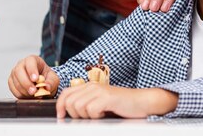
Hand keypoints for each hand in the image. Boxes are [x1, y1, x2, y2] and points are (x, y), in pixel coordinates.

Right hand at [8, 55, 58, 98]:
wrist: (41, 83)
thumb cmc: (47, 78)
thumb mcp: (53, 79)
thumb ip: (51, 82)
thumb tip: (47, 87)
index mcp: (33, 59)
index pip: (30, 61)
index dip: (32, 70)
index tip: (35, 79)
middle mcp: (21, 64)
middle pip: (19, 71)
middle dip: (26, 83)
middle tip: (34, 92)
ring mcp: (15, 73)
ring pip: (15, 82)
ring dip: (24, 91)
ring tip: (34, 95)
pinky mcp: (11, 82)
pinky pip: (13, 90)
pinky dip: (21, 95)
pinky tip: (28, 96)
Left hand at [56, 84, 177, 118]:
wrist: (142, 102)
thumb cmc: (122, 106)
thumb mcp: (100, 104)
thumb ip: (85, 105)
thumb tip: (68, 114)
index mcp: (89, 87)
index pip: (66, 94)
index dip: (60, 106)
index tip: (61, 118)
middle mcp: (92, 86)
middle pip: (70, 102)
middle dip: (75, 115)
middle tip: (89, 118)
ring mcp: (100, 91)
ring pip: (78, 107)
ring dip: (87, 116)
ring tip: (99, 115)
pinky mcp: (107, 97)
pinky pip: (91, 110)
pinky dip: (96, 116)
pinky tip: (105, 114)